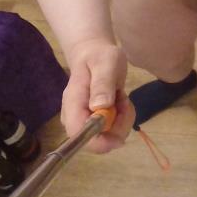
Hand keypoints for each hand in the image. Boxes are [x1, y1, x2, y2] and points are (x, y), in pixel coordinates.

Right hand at [61, 38, 135, 153]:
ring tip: (121, 96)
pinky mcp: (95, 122)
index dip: (100, 142)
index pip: (78, 135)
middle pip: (96, 140)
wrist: (95, 55)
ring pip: (108, 137)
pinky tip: (120, 101)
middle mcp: (75, 117)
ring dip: (122, 120)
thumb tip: (99, 107)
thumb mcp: (106, 63)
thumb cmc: (100, 56)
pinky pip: (113, 131)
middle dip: (117, 126)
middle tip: (123, 101)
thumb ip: (103, 83)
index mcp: (73, 104)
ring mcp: (84, 121)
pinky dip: (122, 118)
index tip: (120, 133)